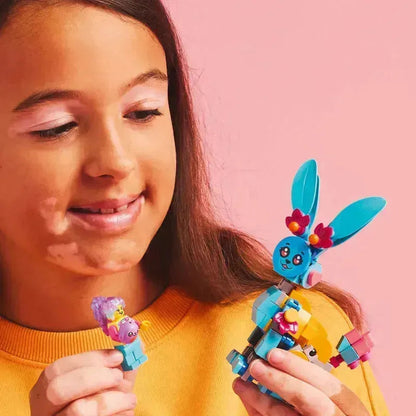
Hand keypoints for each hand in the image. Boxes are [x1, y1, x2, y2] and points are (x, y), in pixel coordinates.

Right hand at [29, 349, 137, 415]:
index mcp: (46, 388)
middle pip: (57, 390)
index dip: (90, 359)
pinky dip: (115, 415)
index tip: (117, 356)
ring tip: (130, 399)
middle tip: (118, 376)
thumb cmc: (104, 402)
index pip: (57, 369)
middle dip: (93, 377)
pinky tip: (127, 411)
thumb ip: (120, 362)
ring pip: (77, 411)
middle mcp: (44, 410)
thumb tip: (136, 340)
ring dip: (111, 400)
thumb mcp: (109, 381)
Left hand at [232, 348, 369, 415]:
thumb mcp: (332, 401)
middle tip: (255, 366)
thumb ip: (310, 384)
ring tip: (240, 385)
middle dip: (280, 381)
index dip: (298, 367)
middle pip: (309, 401)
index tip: (273, 353)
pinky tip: (249, 404)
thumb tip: (274, 359)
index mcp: (350, 407)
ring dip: (261, 400)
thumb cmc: (328, 413)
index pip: (327, 383)